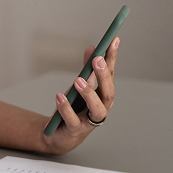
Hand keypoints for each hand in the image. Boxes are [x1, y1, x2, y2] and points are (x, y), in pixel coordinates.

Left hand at [41, 37, 118, 154]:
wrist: (57, 133)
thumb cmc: (74, 108)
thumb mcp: (79, 85)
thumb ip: (86, 69)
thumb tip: (91, 47)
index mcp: (103, 95)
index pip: (111, 74)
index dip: (113, 58)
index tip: (114, 40)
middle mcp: (101, 108)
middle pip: (108, 93)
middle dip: (104, 75)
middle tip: (97, 59)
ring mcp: (89, 121)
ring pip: (97, 109)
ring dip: (89, 93)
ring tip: (78, 79)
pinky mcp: (74, 130)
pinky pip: (72, 120)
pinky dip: (66, 108)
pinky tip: (59, 96)